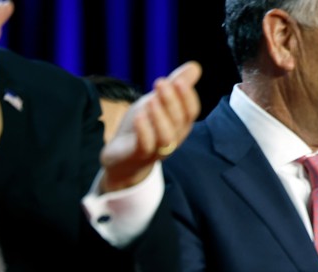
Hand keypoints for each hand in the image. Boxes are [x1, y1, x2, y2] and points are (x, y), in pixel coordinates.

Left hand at [100, 60, 201, 191]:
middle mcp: (173, 138)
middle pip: (179, 121)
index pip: (191, 111)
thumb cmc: (144, 128)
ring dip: (160, 117)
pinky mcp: (138, 156)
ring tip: (151, 100)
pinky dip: (144, 131)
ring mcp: (157, 149)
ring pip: (166, 136)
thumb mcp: (157, 102)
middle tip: (160, 82)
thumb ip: (176, 85)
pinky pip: (146, 146)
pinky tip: (139, 116)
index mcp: (180, 124)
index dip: (187, 97)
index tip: (178, 80)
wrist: (121, 158)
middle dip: (171, 101)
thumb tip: (195, 66)